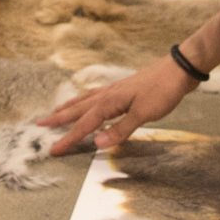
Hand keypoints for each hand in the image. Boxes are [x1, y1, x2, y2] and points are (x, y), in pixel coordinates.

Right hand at [36, 59, 198, 157]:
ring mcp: (116, 90)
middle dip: (59, 119)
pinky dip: (86, 101)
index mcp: (110, 101)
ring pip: (85, 100)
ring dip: (69, 108)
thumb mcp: (144, 113)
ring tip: (55, 112)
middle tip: (40, 125)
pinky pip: (97, 96)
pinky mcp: (124, 89)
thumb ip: (121, 129)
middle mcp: (108, 94)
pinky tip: (89, 102)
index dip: (69, 138)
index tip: (53, 150)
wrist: (179, 69)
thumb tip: (98, 142)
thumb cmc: (163, 91)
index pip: (85, 124)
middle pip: (78, 109)